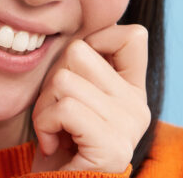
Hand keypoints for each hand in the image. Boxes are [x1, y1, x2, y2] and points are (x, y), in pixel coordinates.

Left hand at [31, 24, 150, 172]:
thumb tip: (77, 35)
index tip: (76, 75)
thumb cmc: (58, 143)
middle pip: (78, 52)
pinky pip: (65, 108)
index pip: (134, 35)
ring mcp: (129, 126)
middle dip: (51, 80)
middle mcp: (138, 105)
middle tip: (56, 113)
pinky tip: (52, 145)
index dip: (94, 41)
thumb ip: (84, 68)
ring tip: (53, 130)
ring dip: (43, 106)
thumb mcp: (75, 96)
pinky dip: (45, 125)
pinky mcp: (113, 147)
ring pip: (64, 79)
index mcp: (133, 90)